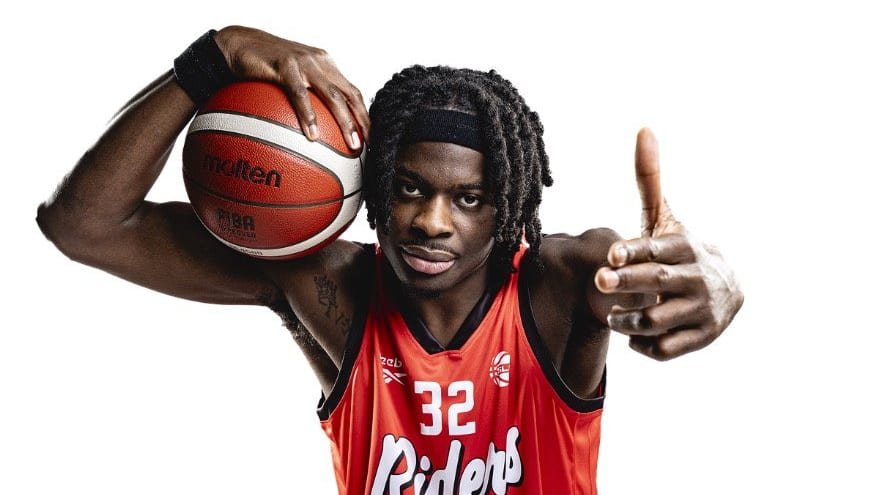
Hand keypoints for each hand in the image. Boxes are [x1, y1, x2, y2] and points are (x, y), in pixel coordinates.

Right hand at [213, 25, 368, 148]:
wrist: (237, 44)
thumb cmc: (263, 67)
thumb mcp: (292, 80)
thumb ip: (306, 97)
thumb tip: (316, 133)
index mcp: (326, 66)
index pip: (352, 92)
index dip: (364, 115)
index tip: (371, 138)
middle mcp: (320, 62)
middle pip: (349, 94)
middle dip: (362, 122)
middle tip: (367, 146)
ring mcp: (304, 63)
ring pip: (332, 95)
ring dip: (345, 122)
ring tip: (351, 144)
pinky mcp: (285, 65)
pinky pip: (300, 94)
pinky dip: (309, 115)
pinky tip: (313, 134)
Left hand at [594, 128, 743, 359]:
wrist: (725, 289)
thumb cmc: (678, 249)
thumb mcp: (665, 217)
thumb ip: (650, 180)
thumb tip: (644, 130)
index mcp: (685, 246)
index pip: (659, 248)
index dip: (636, 250)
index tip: (612, 251)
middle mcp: (697, 278)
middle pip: (659, 282)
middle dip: (629, 282)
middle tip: (600, 281)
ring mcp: (701, 311)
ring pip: (659, 319)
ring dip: (631, 319)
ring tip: (611, 315)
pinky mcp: (700, 338)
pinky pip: (666, 348)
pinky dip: (645, 345)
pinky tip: (633, 335)